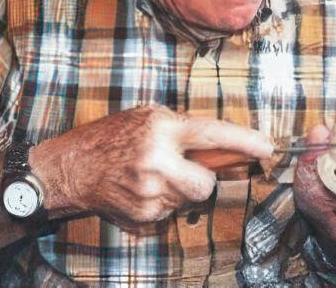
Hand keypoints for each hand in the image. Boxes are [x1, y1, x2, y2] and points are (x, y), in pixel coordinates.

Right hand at [30, 104, 272, 229]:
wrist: (69, 169)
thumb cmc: (111, 137)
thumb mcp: (147, 117)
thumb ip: (183, 128)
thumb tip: (225, 146)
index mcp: (161, 129)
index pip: (213, 135)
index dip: (244, 142)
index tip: (266, 148)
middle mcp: (157, 161)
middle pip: (206, 183)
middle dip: (201, 179)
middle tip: (183, 169)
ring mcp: (149, 193)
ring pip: (189, 200)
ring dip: (179, 190)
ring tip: (152, 176)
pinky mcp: (142, 216)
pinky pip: (170, 213)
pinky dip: (162, 203)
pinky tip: (140, 190)